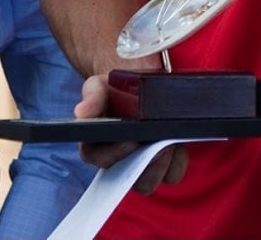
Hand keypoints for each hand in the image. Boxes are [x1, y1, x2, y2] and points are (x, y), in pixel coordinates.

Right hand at [75, 74, 188, 194]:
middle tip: (158, 145)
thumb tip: (81, 113)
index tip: (131, 140)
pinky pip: (172, 174)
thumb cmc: (114, 87)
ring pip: (150, 182)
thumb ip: (92, 98)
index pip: (98, 159)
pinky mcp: (163, 163)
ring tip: (169, 142)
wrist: (137, 78)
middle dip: (144, 166)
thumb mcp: (100, 85)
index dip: (114, 154)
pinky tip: (179, 141)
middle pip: (129, 180)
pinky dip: (177, 160)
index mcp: (96, 144)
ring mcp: (141, 164)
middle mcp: (119, 160)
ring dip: (161, 165)